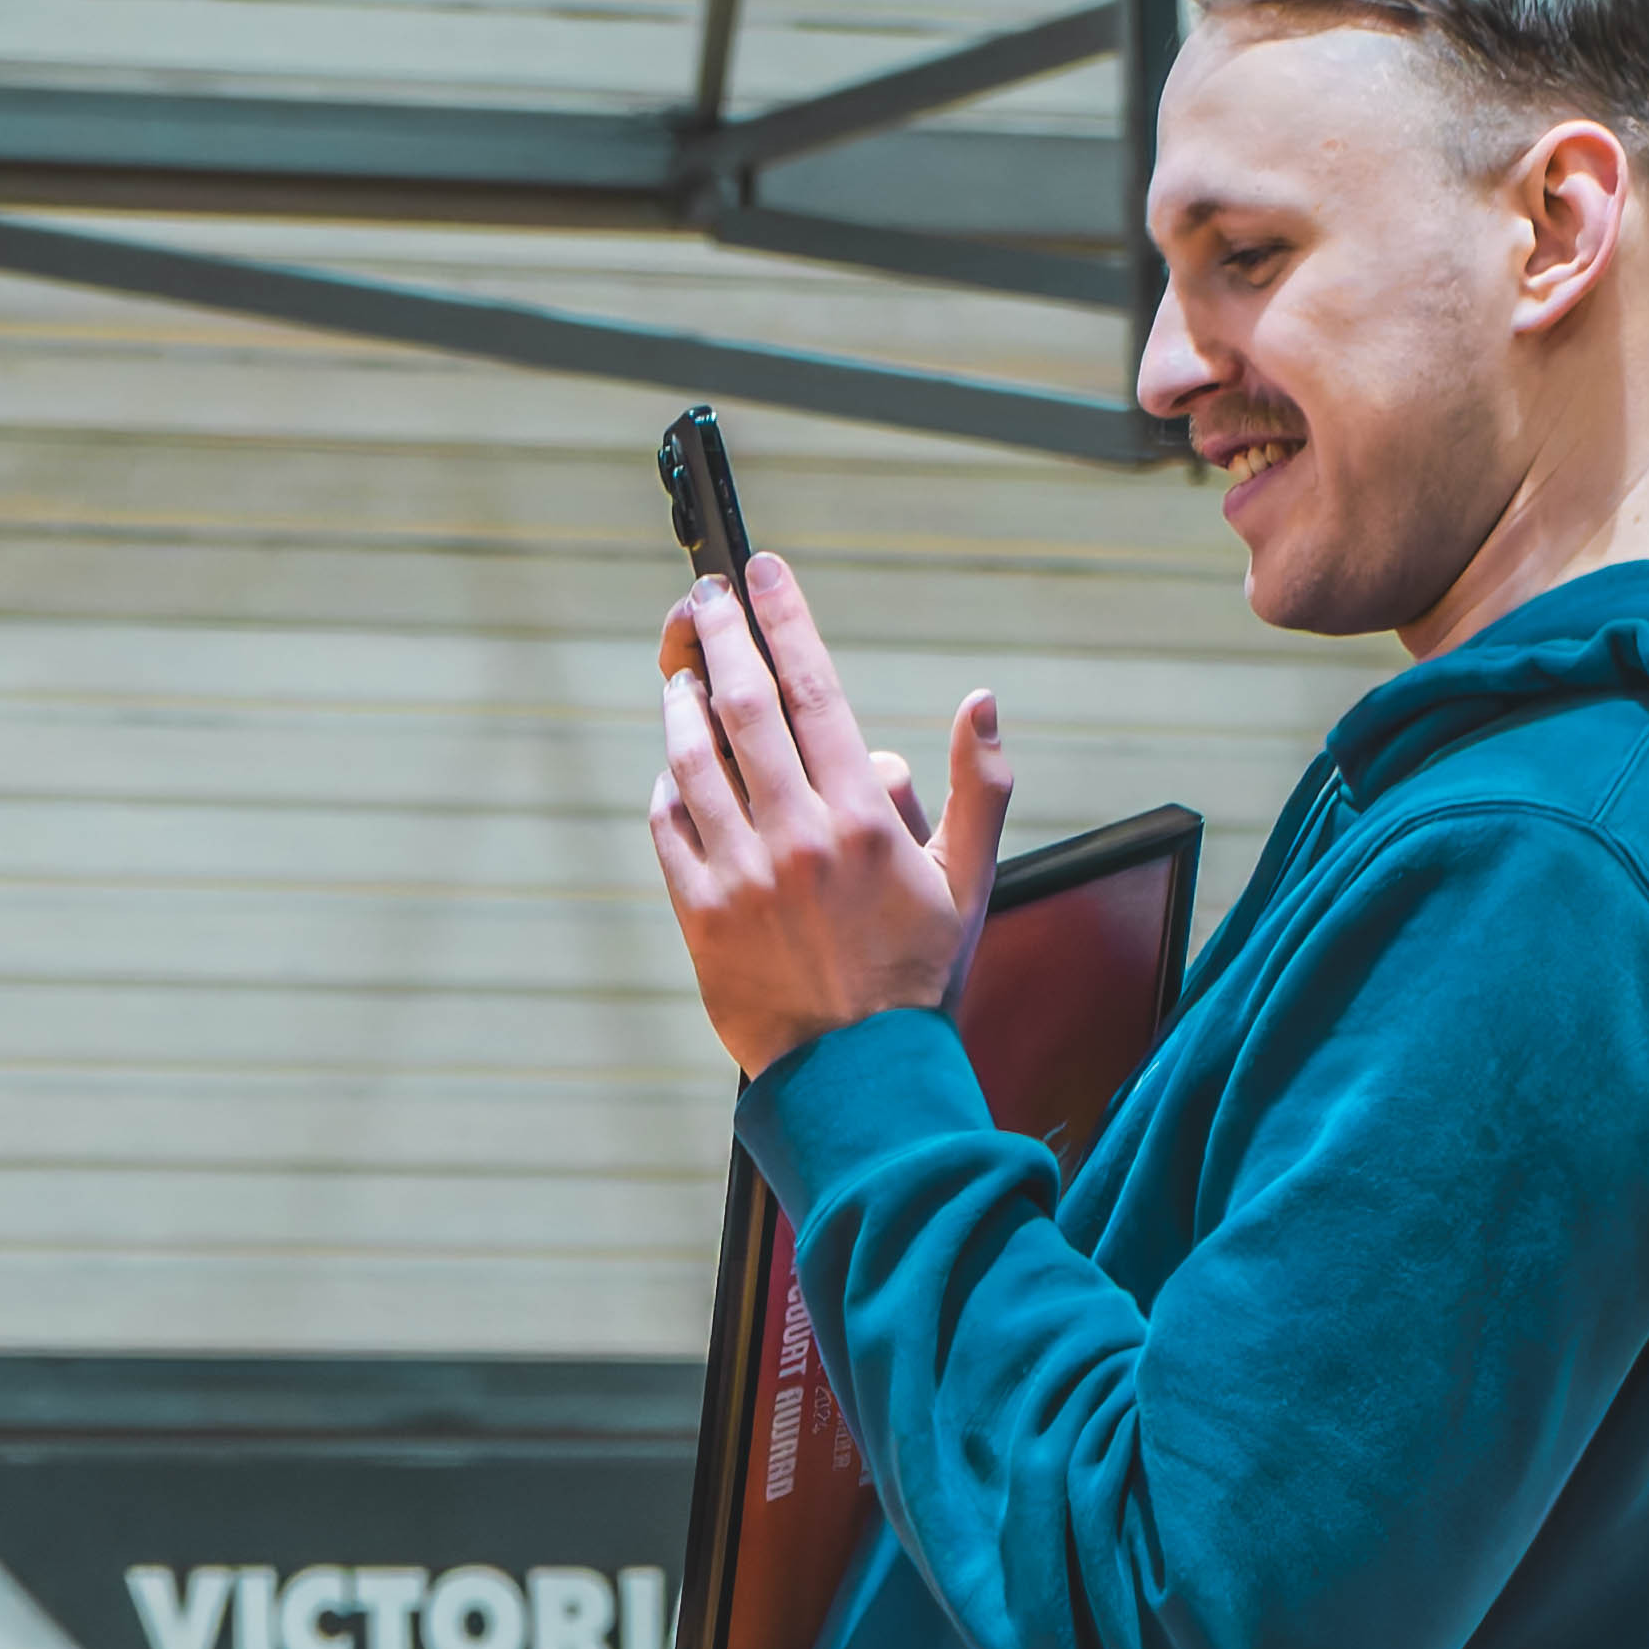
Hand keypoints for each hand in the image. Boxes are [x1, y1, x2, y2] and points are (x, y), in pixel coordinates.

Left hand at [650, 551, 1011, 1075]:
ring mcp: (742, 873)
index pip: (815, 689)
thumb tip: (979, 702)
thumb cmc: (916, 977)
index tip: (762, 572)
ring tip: (681, 671)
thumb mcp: (969, 881)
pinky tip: (677, 768)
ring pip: (694, 758)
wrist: (860, 1075)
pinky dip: (668, 786)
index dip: (784, 619)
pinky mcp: (699, 914)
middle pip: (744, 705)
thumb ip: (979, 786)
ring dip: (680, 702)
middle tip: (703, 597)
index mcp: (864, 818)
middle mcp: (799, 835)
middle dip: (718, 635)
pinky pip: (668, 826)